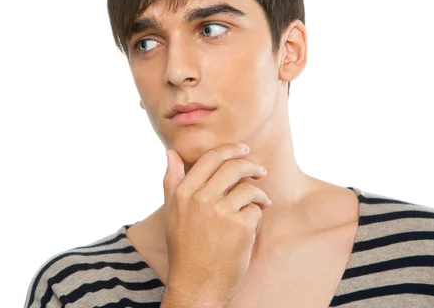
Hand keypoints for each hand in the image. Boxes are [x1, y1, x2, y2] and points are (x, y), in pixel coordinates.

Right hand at [162, 142, 270, 307]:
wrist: (196, 284)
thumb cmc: (184, 248)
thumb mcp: (172, 213)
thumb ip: (171, 181)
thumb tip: (170, 152)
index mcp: (184, 192)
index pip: (210, 158)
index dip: (231, 149)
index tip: (244, 149)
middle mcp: (201, 199)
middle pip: (233, 167)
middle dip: (251, 165)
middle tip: (261, 171)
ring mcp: (221, 212)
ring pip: (248, 188)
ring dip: (259, 194)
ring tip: (263, 201)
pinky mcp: (241, 227)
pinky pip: (256, 210)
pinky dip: (258, 216)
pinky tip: (253, 225)